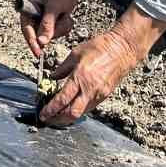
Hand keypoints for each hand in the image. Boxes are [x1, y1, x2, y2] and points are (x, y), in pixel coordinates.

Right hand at [18, 0, 81, 56]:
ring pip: (48, 33)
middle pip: (37, 33)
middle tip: (62, 18)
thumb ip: (47, 25)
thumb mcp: (55, 8)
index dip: (32, 42)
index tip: (38, 54)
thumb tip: (41, 43)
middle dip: (53, 30)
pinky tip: (66, 15)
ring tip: (65, 14)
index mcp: (25, 4)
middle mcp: (29, 10)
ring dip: (59, 27)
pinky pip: (54, 30)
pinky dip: (62, 26)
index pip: (26, 28)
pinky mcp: (47, 18)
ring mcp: (39, 15)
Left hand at [38, 9, 165, 126]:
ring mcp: (98, 94)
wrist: (122, 49)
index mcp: (80, 77)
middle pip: (72, 114)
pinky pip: (89, 107)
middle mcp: (89, 89)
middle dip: (58, 119)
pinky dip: (78, 110)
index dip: (50, 110)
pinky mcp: (104, 96)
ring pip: (81, 113)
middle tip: (48, 119)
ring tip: (57, 115)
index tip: (43, 114)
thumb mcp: (75, 53)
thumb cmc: (100, 47)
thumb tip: (52, 77)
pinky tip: (71, 107)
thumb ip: (62, 68)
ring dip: (67, 117)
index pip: (62, 100)